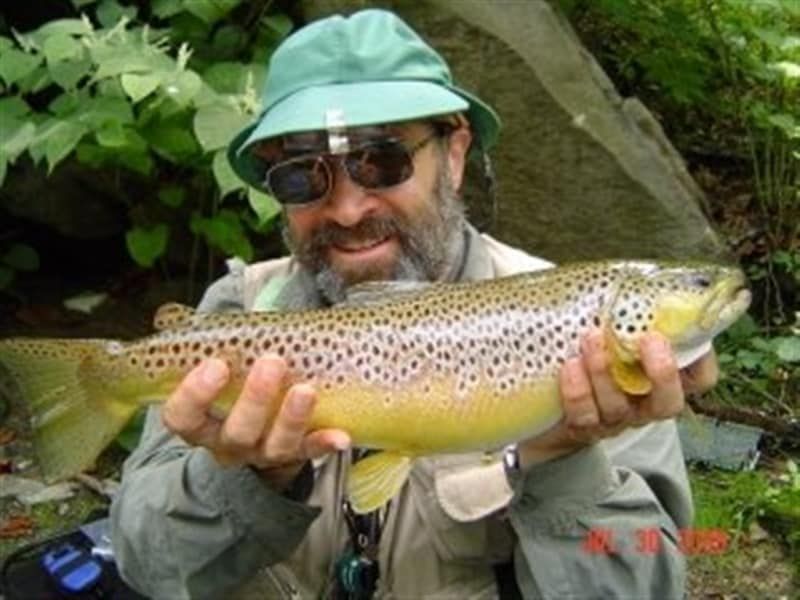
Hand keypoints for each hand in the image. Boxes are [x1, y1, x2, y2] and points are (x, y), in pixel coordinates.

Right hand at [161, 354, 350, 488]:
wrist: (258, 426)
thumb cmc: (231, 383)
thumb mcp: (210, 364)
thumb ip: (195, 343)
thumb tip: (166, 315)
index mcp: (198, 420)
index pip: (182, 416)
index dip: (195, 394)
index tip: (217, 364)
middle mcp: (226, 441)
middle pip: (234, 432)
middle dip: (254, 399)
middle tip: (272, 362)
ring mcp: (261, 452)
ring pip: (273, 446)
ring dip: (290, 418)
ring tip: (306, 390)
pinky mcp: (294, 455)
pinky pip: (310, 453)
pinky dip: (324, 443)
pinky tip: (341, 436)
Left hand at [518, 328, 718, 466]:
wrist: (543, 395)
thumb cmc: (585, 347)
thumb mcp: (611, 326)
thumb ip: (631, 310)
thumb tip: (648, 278)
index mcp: (659, 378)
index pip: (699, 378)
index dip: (702, 360)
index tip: (681, 332)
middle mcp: (643, 403)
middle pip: (668, 402)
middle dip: (662, 372)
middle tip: (650, 339)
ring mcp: (613, 419)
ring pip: (619, 406)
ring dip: (605, 371)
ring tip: (590, 338)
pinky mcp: (583, 428)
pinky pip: (584, 415)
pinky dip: (577, 391)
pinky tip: (569, 366)